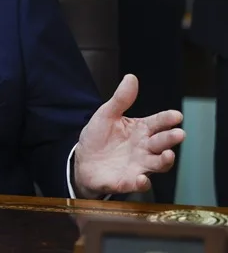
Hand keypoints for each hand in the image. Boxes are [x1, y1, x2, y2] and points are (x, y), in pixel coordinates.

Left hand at [73, 74, 184, 197]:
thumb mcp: (106, 115)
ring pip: (158, 164)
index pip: (158, 123)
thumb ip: (121, 99)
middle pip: (162, 143)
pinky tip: (141, 177)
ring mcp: (138, 165)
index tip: (176, 115)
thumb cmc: (98, 137)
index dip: (167, 119)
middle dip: (171, 138)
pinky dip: (142, 182)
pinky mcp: (127, 181)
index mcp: (141, 130)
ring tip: (168, 154)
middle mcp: (144, 148)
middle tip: (178, 133)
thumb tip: (131, 77)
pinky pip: (138, 184)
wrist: (83, 161)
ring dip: (165, 160)